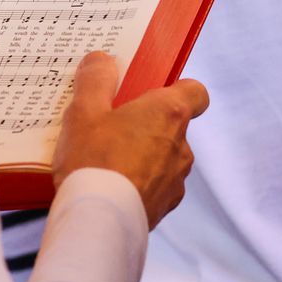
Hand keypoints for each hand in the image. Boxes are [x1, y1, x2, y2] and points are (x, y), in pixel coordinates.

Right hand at [52, 52, 208, 227]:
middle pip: (172, 126)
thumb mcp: (84, 110)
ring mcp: (176, 180)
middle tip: (111, 126)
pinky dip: (138, 184)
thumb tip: (104, 60)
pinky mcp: (164, 207)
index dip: (177, 89)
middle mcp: (181, 146)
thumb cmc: (94, 160)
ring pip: (163, 158)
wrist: (98, 222)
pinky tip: (109, 186)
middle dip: (146, 125)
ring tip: (104, 160)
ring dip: (142, 156)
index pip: (196, 93)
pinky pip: (154, 187)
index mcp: (169, 113)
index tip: (149, 93)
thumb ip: (96, 79)